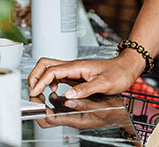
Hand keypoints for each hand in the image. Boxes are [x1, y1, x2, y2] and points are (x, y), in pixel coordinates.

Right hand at [28, 52, 143, 100]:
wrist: (127, 67)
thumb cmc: (118, 73)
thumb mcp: (104, 84)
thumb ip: (85, 89)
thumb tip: (67, 95)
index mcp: (77, 66)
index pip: (52, 71)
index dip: (41, 82)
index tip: (35, 93)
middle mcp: (73, 66)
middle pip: (45, 64)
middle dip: (35, 75)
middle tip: (32, 90)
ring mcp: (74, 69)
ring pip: (50, 68)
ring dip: (41, 78)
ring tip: (38, 91)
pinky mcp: (76, 74)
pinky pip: (58, 75)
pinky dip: (50, 81)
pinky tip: (54, 90)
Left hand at [34, 95, 133, 130]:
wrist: (123, 112)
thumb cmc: (115, 112)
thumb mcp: (100, 107)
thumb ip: (83, 104)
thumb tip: (67, 99)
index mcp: (77, 120)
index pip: (50, 119)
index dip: (40, 109)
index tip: (35, 98)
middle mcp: (72, 118)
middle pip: (47, 118)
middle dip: (38, 106)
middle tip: (34, 93)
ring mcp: (73, 114)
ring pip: (52, 111)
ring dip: (44, 101)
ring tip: (41, 88)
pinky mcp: (75, 108)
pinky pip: (60, 105)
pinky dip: (54, 97)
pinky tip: (55, 88)